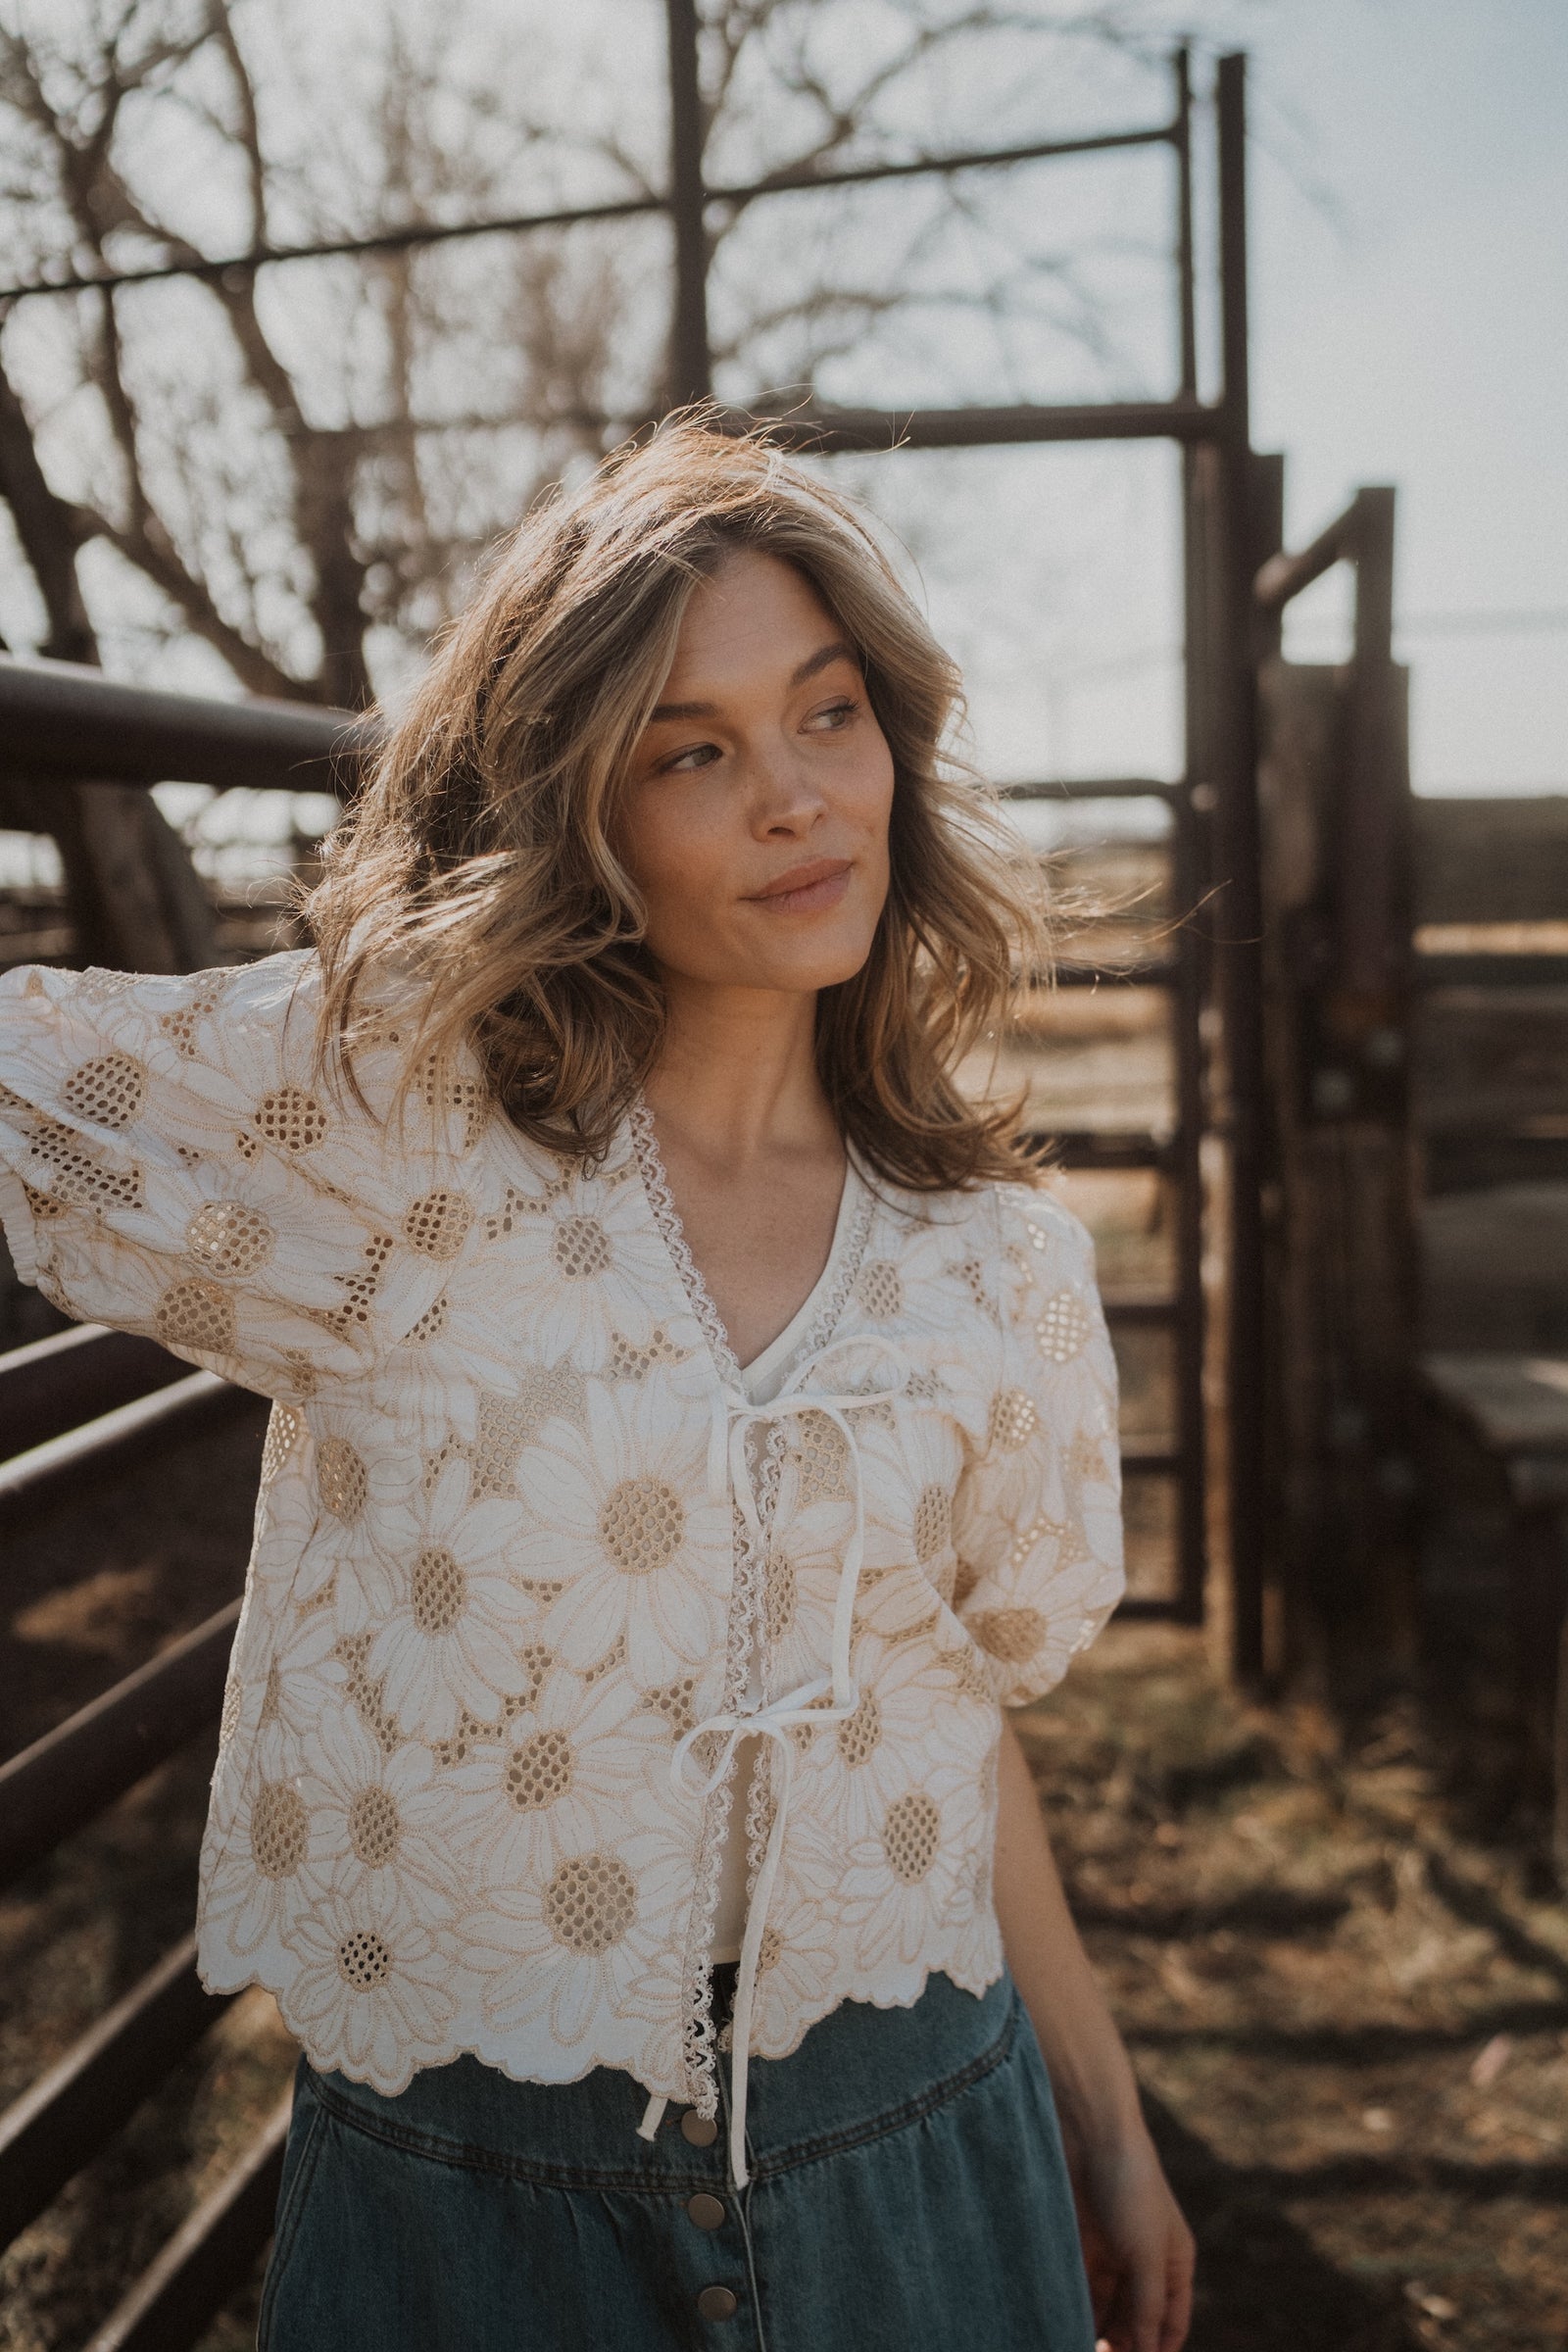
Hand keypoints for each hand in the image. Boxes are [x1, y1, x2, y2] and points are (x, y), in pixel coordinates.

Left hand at [1068, 2122, 1194, 2351]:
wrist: (1087, 2130)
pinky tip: (1058, 2324)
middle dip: (1120, 2347)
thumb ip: (1148, 2308)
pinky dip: (1071, 2309)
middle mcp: (1143, 2262)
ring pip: (1103, 2310)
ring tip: (1073, 2343)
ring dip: (1093, 2331)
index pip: (1170, 2326)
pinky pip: (1077, 2289)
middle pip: (1135, 2322)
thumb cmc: (1129, 2186)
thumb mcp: (1146, 2253)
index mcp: (1173, 2263)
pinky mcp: (1079, 2243)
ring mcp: (1110, 2253)